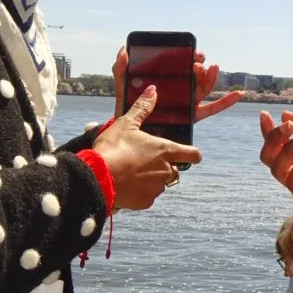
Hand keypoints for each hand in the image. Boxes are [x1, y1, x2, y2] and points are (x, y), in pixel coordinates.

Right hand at [92, 86, 200, 209]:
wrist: (98, 178)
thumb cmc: (113, 148)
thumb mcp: (126, 124)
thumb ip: (142, 108)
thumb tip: (153, 90)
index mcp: (165, 150)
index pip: (193, 155)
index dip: (192, 154)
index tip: (187, 153)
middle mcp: (166, 170)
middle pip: (174, 170)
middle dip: (163, 166)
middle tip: (144, 161)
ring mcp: (157, 188)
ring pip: (160, 184)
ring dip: (151, 179)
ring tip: (132, 172)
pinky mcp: (146, 202)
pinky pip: (148, 196)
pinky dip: (140, 192)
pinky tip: (126, 184)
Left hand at [111, 48, 241, 122]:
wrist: (129, 135)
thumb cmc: (128, 108)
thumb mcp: (123, 87)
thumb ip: (122, 70)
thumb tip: (123, 50)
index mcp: (167, 81)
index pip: (182, 66)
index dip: (190, 57)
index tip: (193, 53)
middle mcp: (179, 91)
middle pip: (195, 75)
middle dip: (200, 66)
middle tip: (198, 63)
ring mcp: (187, 103)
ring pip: (204, 88)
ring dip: (212, 77)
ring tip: (213, 68)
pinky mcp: (192, 116)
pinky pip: (212, 108)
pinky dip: (226, 102)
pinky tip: (237, 95)